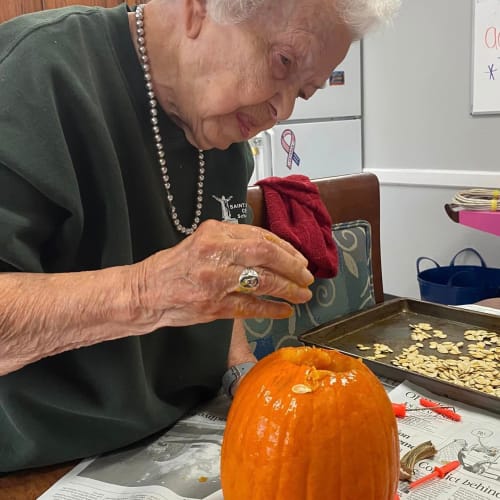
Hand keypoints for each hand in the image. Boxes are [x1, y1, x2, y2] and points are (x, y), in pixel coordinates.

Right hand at [131, 220, 313, 327]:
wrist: (146, 291)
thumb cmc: (175, 265)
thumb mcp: (201, 241)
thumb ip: (232, 241)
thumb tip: (270, 249)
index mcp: (215, 232)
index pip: (260, 236)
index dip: (286, 249)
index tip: (298, 258)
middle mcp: (217, 252)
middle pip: (267, 255)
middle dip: (293, 267)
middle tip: (307, 277)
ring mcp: (216, 280)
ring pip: (263, 281)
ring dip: (288, 289)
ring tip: (302, 295)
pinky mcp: (214, 306)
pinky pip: (251, 307)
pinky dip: (272, 309)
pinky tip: (285, 311)